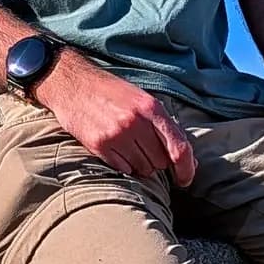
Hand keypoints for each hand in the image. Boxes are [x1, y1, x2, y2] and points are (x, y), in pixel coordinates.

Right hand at [37, 51, 197, 184]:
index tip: (186, 179)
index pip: (179, 147)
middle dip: (158, 161)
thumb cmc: (111, 92)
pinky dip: (124, 165)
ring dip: (141, 164)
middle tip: (145, 148)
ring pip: (143, 169)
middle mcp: (136, 122)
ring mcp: (116, 135)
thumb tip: (190, 159)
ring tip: (129, 147)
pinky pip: (123, 170)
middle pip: (161, 161)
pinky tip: (117, 149)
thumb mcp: (142, 99)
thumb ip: (165, 126)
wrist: (72, 83)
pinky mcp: (99, 145)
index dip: (187, 168)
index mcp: (151, 108)